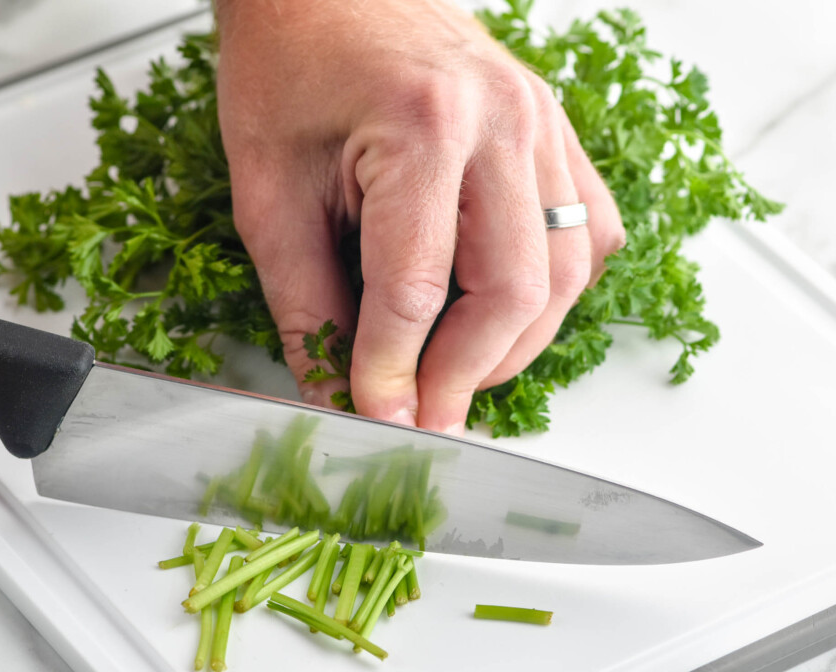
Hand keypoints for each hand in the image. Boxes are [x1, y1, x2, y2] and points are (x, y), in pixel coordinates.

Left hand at [215, 0, 623, 433]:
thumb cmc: (288, 65)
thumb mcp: (271, 192)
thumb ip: (305, 303)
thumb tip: (336, 389)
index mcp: (421, 125)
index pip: (416, 288)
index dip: (391, 370)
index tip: (373, 415)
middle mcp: (501, 120)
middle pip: (513, 289)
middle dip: (466, 374)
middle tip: (426, 416)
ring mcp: (539, 122)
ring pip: (565, 270)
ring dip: (516, 343)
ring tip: (459, 374)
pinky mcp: (551, 130)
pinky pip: (589, 230)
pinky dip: (556, 289)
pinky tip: (508, 310)